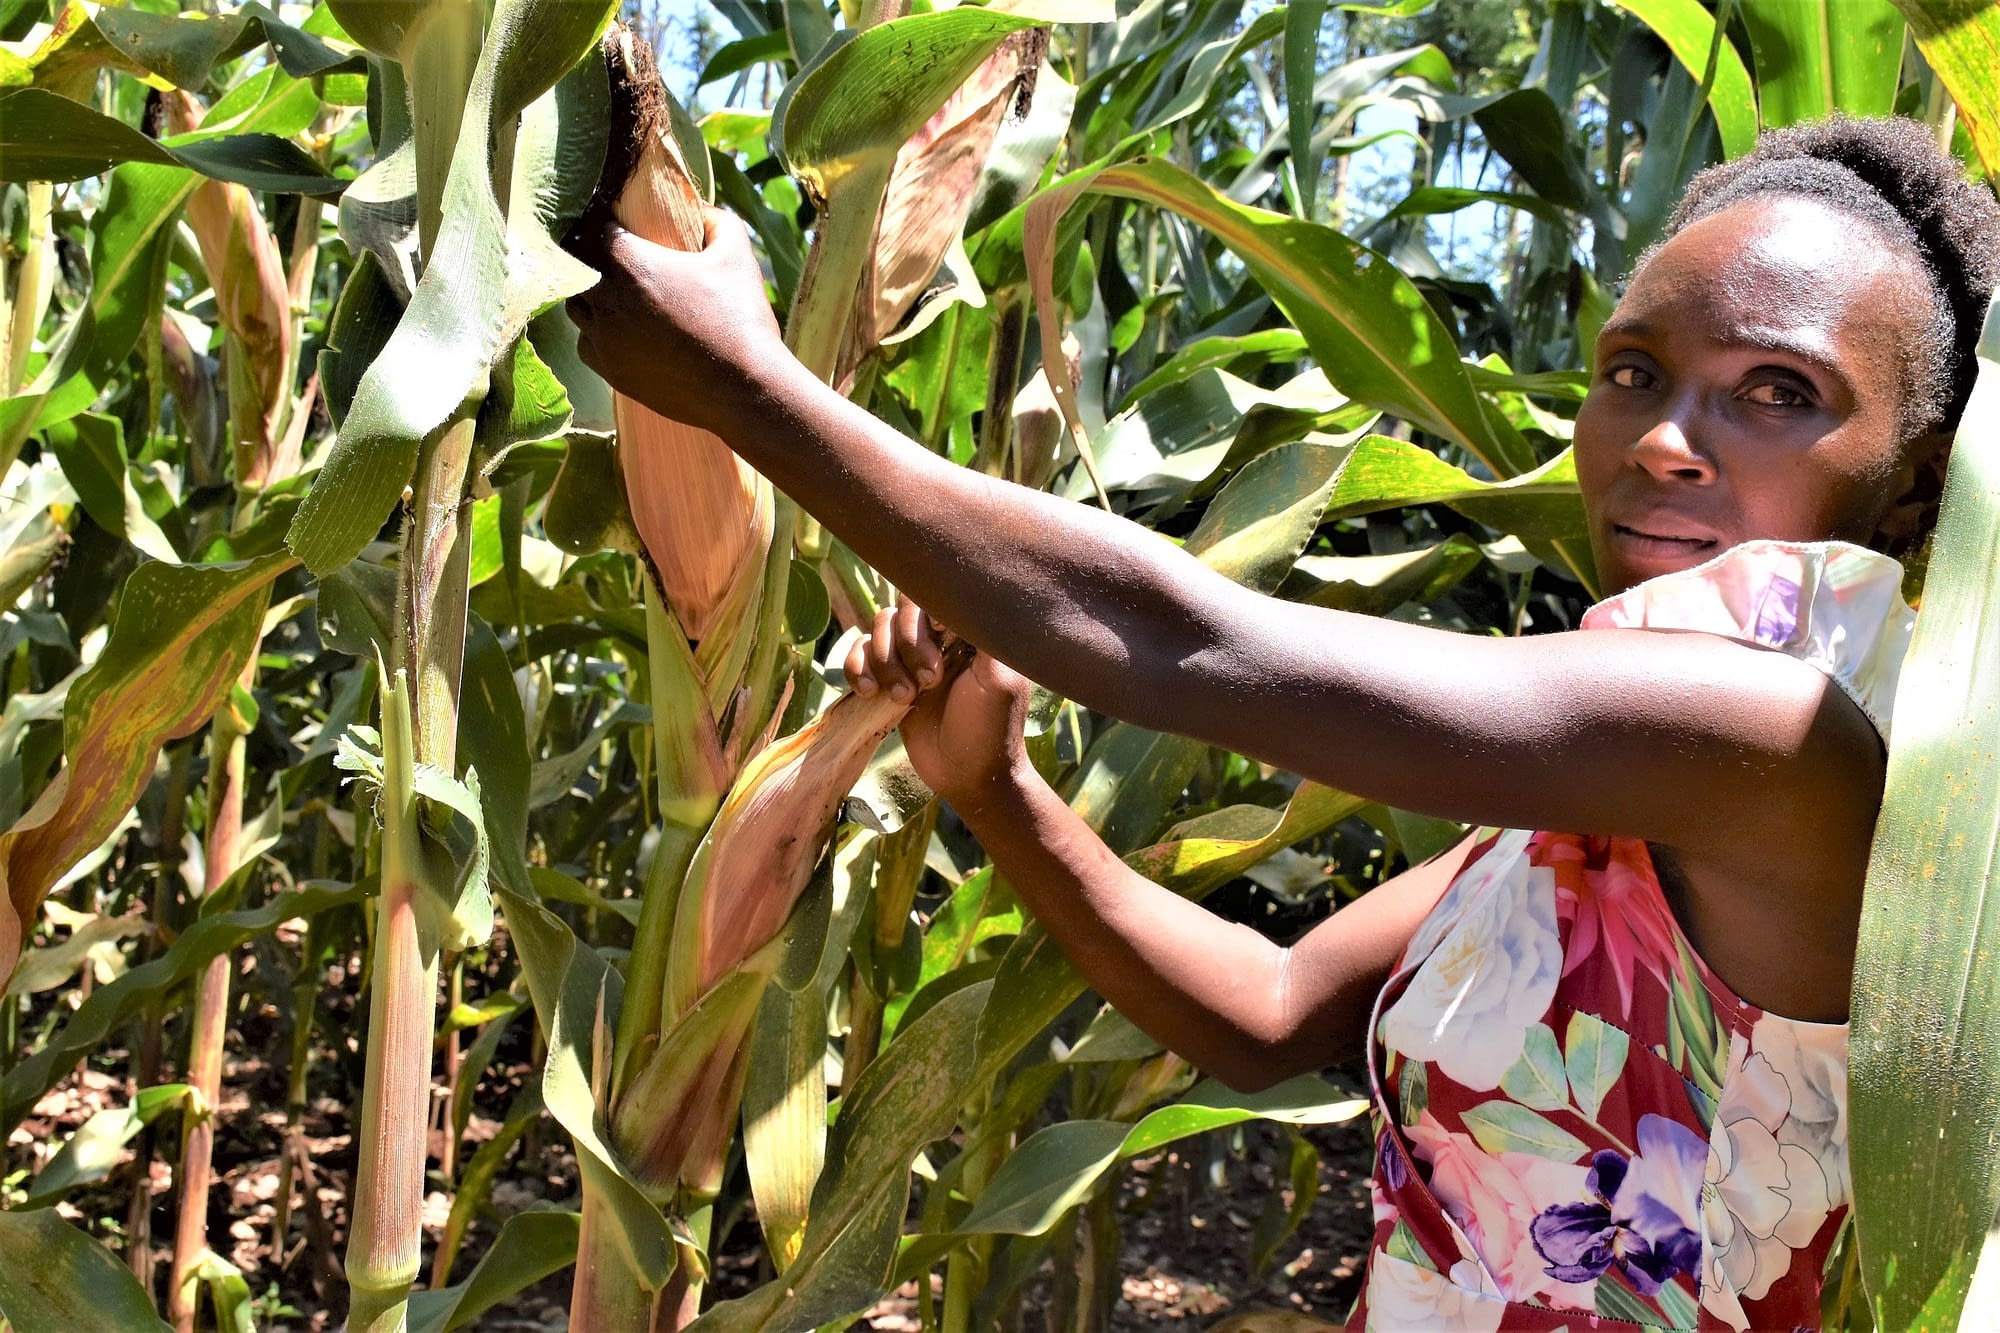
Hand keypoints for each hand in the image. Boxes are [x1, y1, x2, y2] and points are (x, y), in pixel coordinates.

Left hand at [564, 206, 792, 438]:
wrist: (743, 389)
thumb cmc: (740, 318)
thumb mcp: (737, 255)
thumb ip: (716, 220)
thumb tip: (700, 209)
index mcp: (627, 262)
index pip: (589, 226)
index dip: (601, 220)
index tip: (618, 223)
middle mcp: (604, 299)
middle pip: (574, 265)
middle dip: (593, 258)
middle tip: (620, 258)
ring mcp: (603, 339)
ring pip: (576, 306)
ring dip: (592, 295)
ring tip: (621, 295)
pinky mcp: (610, 372)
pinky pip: (587, 344)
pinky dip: (599, 334)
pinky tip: (625, 332)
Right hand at [844, 602, 1034, 810]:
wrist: (967, 775)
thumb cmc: (989, 727)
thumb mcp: (998, 678)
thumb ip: (986, 634)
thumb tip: (971, 592)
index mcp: (965, 630)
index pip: (935, 595)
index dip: (929, 611)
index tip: (941, 634)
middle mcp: (937, 639)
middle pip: (901, 609)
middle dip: (907, 643)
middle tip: (929, 681)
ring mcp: (909, 659)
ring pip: (877, 629)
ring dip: (884, 662)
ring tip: (905, 697)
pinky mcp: (886, 681)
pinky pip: (858, 656)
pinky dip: (857, 669)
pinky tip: (870, 694)